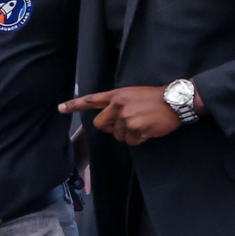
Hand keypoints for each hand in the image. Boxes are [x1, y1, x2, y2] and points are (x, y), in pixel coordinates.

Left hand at [59, 86, 180, 145]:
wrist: (174, 101)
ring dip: (128, 134)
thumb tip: (107, 118)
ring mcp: (126, 118)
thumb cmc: (153, 97)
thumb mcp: (131, 93)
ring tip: (141, 123)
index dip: (74, 105)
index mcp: (115, 95)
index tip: (60, 109)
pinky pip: (131, 141)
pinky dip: (139, 139)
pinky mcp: (136, 129)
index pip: (91, 100)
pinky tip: (147, 130)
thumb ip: (116, 103)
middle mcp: (117, 106)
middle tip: (125, 124)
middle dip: (110, 128)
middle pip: (100, 125)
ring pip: (117, 135)